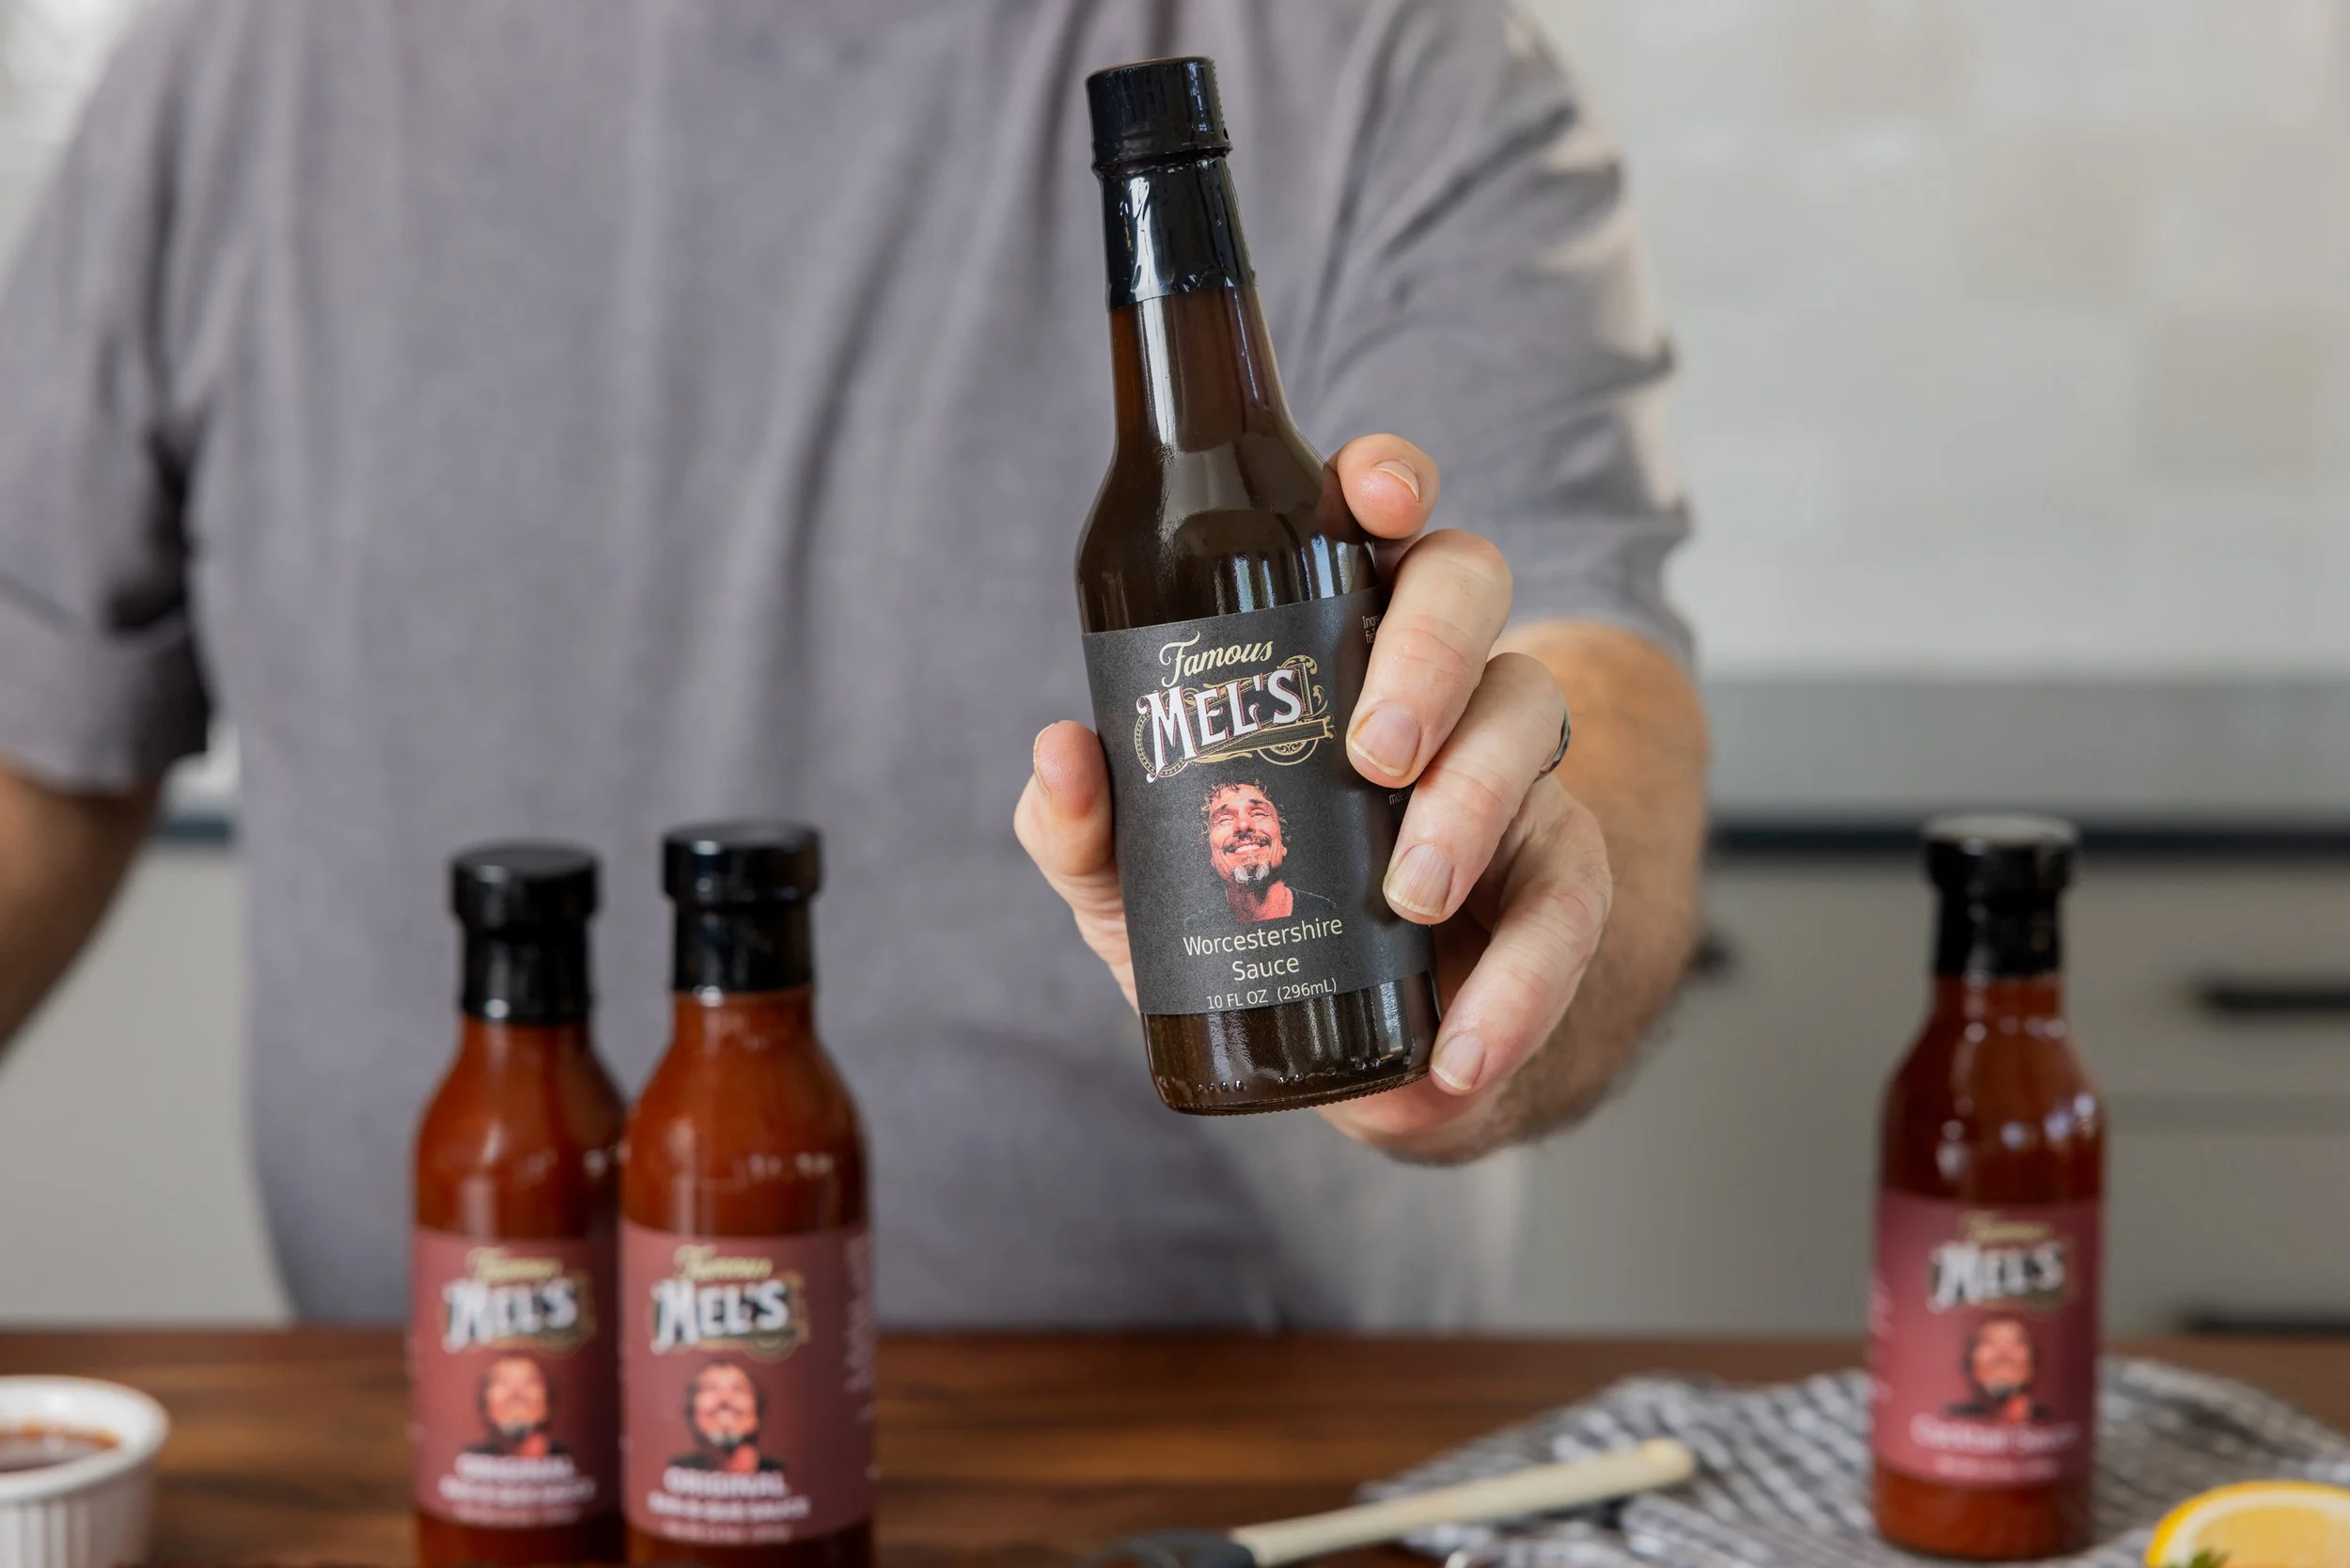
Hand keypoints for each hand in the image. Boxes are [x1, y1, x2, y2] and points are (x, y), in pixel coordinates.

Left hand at [1015, 435, 1612, 1155]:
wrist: (1348, 1054)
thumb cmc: (1250, 920)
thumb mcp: (1139, 888)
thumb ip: (1086, 830)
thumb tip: (1063, 755)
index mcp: (1332, 639)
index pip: (1375, 524)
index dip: (1387, 481)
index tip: (1368, 498)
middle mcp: (1433, 680)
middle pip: (1471, 586)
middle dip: (1428, 651)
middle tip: (1370, 752)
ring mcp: (1508, 770)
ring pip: (1529, 719)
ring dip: (1475, 801)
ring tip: (1408, 893)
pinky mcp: (1557, 879)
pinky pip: (1570, 902)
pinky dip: (1521, 982)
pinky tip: (1460, 1044)